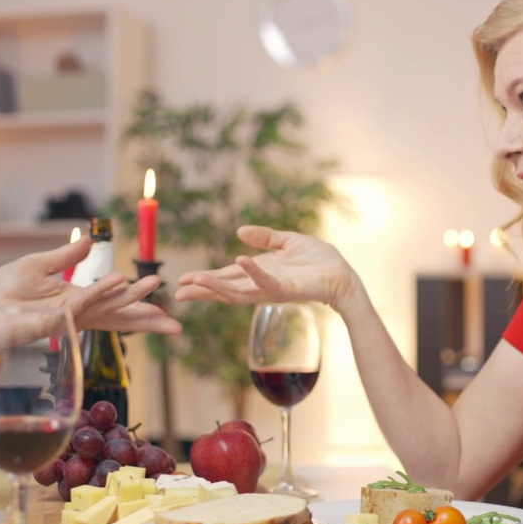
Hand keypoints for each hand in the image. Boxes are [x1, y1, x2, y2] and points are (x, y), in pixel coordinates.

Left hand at [0, 239, 181, 334]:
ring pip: (108, 307)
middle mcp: (80, 313)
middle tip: (176, 324)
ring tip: (154, 285)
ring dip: (132, 297)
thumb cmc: (5, 293)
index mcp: (79, 301)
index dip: (139, 306)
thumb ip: (66, 256)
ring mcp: (70, 318)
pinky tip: (120, 279)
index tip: (163, 307)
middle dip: (147, 319)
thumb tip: (91, 240)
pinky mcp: (56, 319)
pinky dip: (103, 290)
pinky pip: (84, 301)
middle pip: (121, 315)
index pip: (115, 304)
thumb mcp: (40, 265)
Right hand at [174, 226, 359, 311]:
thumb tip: (240, 231)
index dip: (205, 280)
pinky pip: (266, 283)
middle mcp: (262, 284)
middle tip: (180, 292)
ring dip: (218, 286)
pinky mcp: (288, 289)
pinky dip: (253, 273)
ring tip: (198, 280)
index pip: (226, 277)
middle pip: (226, 289)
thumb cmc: (318, 260)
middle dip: (203, 290)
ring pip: (239, 292)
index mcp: (259, 272)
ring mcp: (273, 289)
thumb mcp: (288, 242)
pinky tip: (240, 261)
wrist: (342, 274)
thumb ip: (265, 237)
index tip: (183, 281)